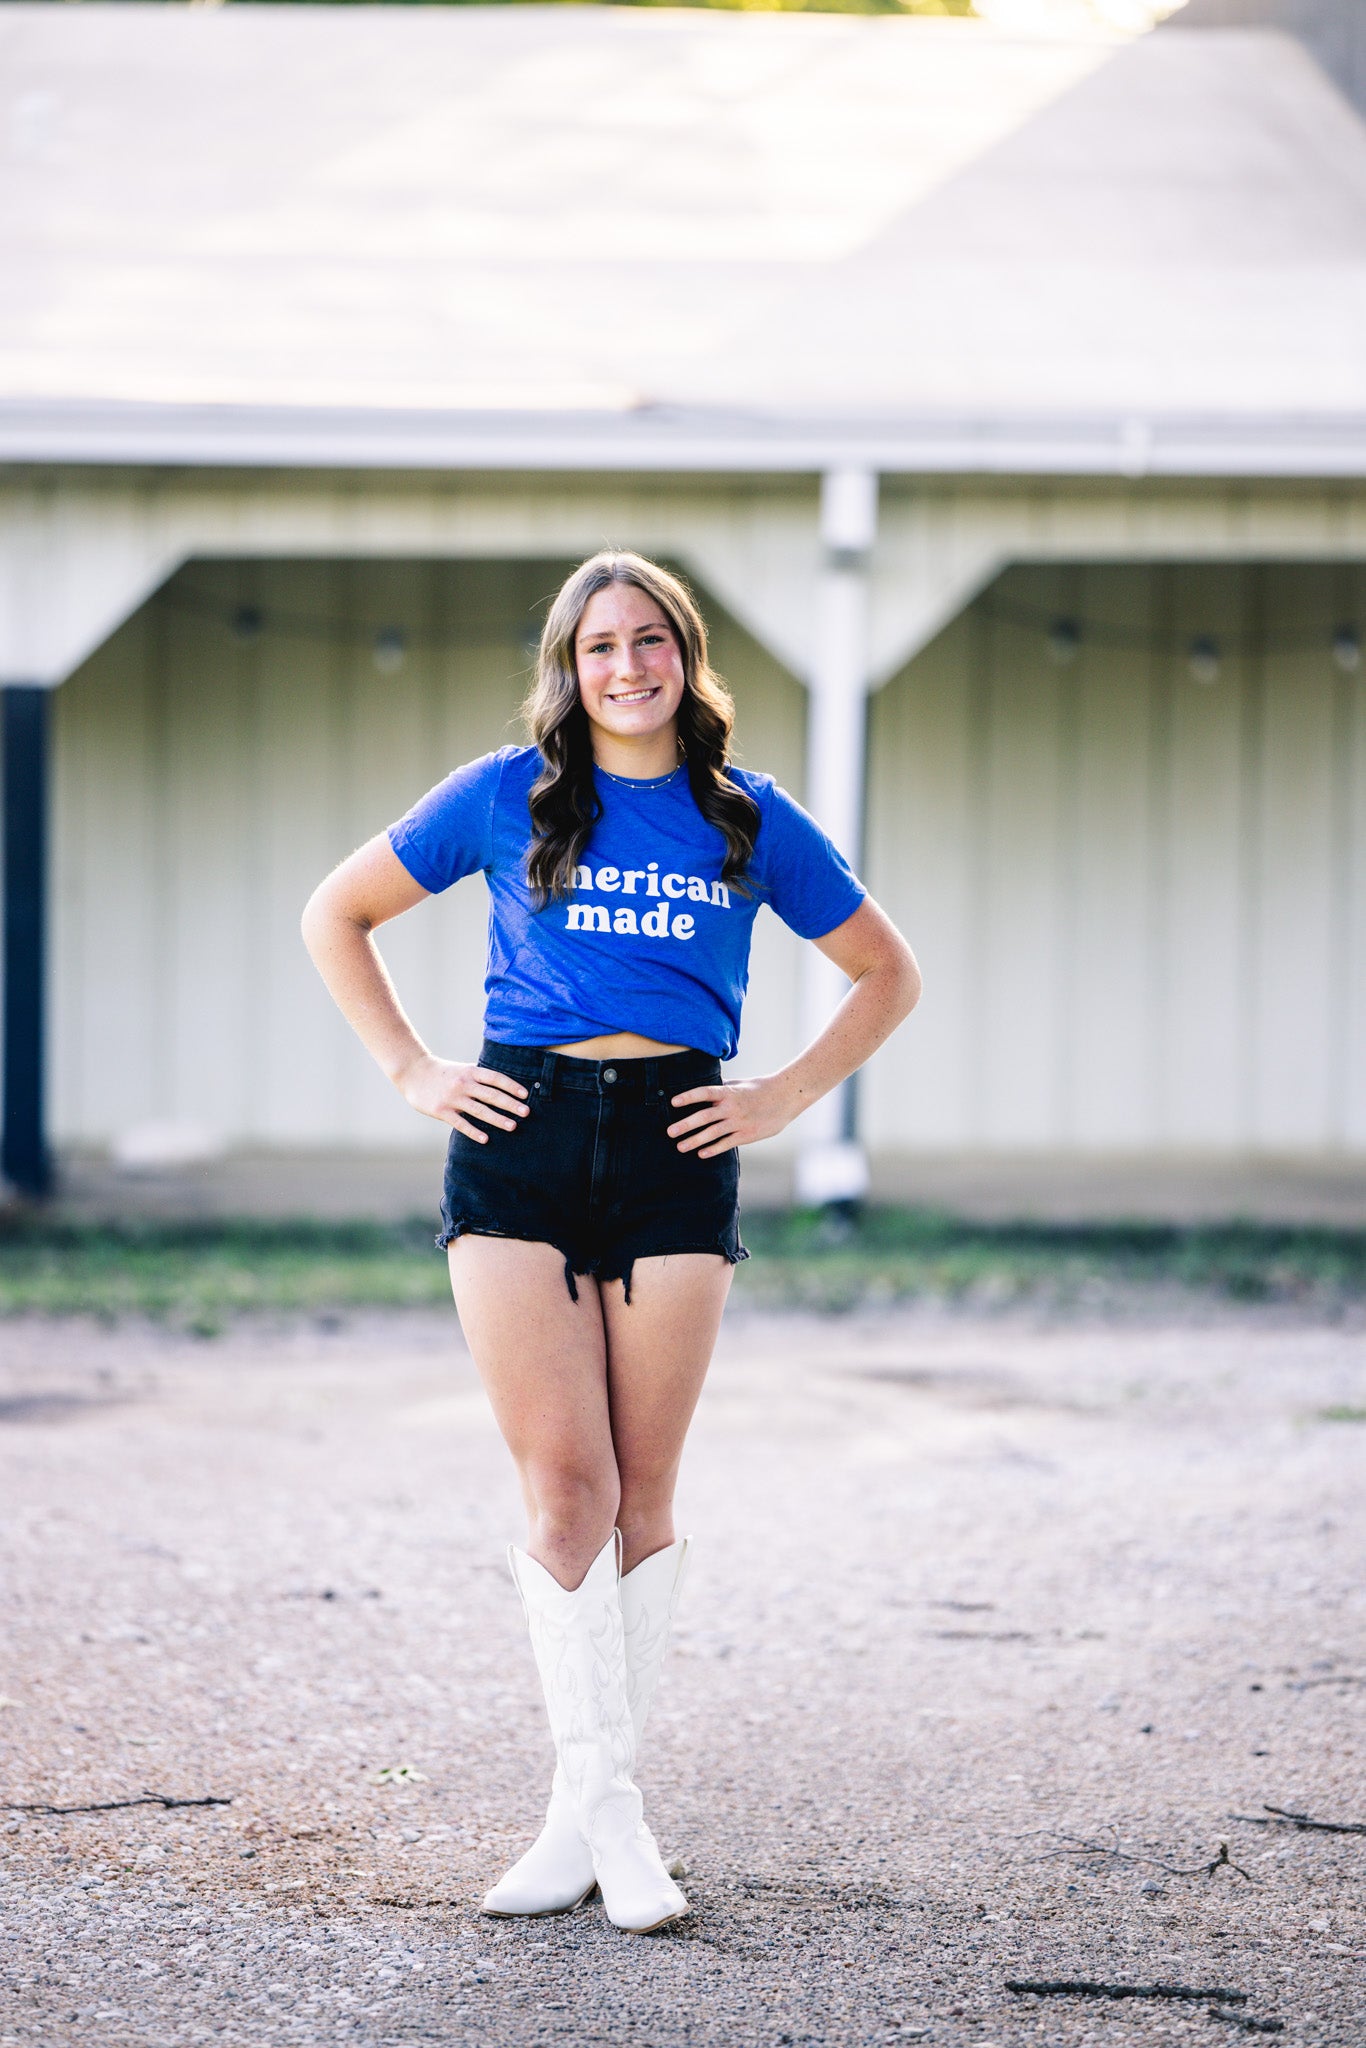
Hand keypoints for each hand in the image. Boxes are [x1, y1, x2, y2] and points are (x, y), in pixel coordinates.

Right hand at [397, 1056, 528, 1141]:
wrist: (412, 1072)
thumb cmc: (442, 1072)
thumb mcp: (462, 1069)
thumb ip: (479, 1077)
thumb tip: (502, 1085)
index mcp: (470, 1071)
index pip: (495, 1078)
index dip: (511, 1086)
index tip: (525, 1094)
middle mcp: (463, 1084)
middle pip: (491, 1095)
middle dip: (510, 1104)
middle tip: (526, 1112)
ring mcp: (452, 1098)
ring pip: (479, 1110)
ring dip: (497, 1118)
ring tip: (512, 1126)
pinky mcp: (441, 1110)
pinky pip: (460, 1123)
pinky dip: (473, 1131)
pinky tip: (485, 1139)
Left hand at [667, 1074, 797, 1158]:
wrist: (786, 1097)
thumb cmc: (762, 1088)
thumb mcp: (741, 1084)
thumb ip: (723, 1088)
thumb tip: (706, 1089)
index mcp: (729, 1092)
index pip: (704, 1092)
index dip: (688, 1097)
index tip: (673, 1102)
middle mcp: (732, 1107)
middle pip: (704, 1117)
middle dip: (685, 1125)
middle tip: (670, 1132)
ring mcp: (739, 1122)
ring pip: (713, 1133)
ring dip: (694, 1140)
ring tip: (680, 1146)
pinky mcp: (747, 1134)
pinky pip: (726, 1143)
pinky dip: (713, 1149)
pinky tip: (701, 1153)